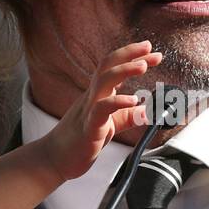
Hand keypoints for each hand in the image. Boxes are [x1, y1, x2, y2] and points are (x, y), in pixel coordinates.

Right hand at [43, 41, 161, 180]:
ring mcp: (89, 109)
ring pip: (104, 81)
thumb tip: (148, 111)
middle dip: (129, 53)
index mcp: (98, 94)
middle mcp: (93, 96)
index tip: (153, 53)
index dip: (134, 58)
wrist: (54, 159)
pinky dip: (118, 102)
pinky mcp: (89, 127)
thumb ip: (128, 116)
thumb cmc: (80, 140)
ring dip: (124, 69)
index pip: (115, 67)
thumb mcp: (110, 125)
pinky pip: (101, 109)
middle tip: (150, 48)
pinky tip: (133, 100)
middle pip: (108, 65)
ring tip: (143, 65)